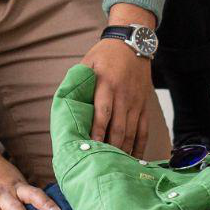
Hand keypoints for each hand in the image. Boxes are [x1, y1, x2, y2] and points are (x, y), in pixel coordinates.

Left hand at [80, 37, 155, 155]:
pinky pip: (143, 130)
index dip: (97, 132)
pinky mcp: (144, 106)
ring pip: (131, 132)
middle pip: (118, 127)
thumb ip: (78, 84)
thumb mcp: (87, 63)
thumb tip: (65, 106)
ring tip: (114, 165)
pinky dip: (140, 146)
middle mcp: (123, 95)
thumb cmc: (104, 55)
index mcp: (106, 84)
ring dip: (123, 150)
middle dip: (110, 147)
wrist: (132, 43)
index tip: (91, 147)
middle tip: (101, 163)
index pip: (102, 112)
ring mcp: (136, 102)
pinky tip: (133, 159)